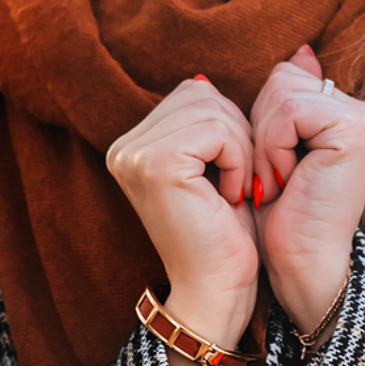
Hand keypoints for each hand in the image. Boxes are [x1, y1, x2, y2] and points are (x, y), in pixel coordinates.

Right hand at [105, 76, 258, 354]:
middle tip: (235, 183)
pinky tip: (230, 195)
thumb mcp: (216, 162)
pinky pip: (217, 130)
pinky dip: (238, 160)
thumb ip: (206, 118)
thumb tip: (204, 74)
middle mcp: (123, 146)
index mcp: (133, 144)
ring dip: (240, 149)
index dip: (228, 127)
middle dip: (236, 134)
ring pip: (212, 109)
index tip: (231, 173)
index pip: (194, 93)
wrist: (217, 290)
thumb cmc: (225, 231)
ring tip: (231, 191)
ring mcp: (134, 154)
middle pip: (201, 94)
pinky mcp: (155, 164)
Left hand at [250, 45, 364, 334]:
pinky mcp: (356, 130)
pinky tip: (286, 181)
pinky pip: (290, 111)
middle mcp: (364, 112)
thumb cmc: (282, 216)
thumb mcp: (277, 148)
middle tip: (276, 178)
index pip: (286, 78)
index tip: (274, 168)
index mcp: (348, 114)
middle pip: (283, 79)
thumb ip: (292, 99)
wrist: (299, 266)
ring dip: (264, 144)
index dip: (263, 121)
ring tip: (280, 181)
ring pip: (282, 91)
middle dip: (261, 130)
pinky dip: (273, 148)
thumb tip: (302, 52)